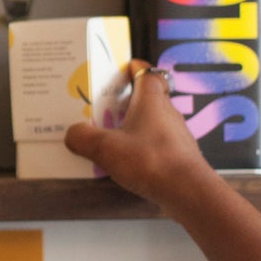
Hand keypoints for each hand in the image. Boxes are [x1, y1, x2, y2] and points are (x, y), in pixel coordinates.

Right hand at [64, 61, 220, 212]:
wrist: (188, 192)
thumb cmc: (150, 160)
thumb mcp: (105, 148)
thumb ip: (83, 138)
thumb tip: (72, 134)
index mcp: (152, 100)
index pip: (147, 73)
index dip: (135, 69)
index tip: (123, 69)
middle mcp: (168, 113)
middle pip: (149, 98)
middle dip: (128, 101)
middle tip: (106, 107)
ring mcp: (177, 136)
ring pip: (154, 123)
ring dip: (136, 126)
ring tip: (113, 138)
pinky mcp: (179, 157)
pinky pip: (157, 146)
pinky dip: (143, 149)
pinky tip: (129, 163)